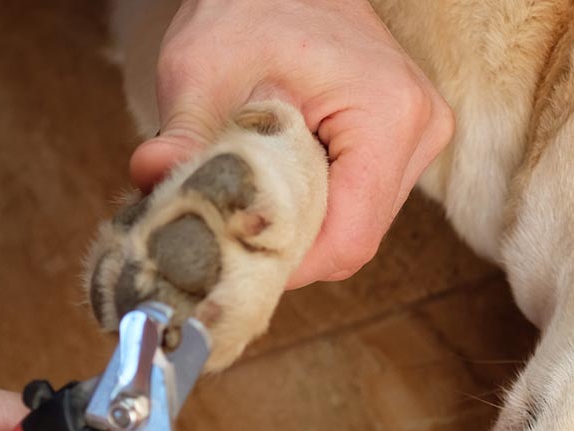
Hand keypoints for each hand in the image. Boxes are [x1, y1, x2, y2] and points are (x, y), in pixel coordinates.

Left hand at [130, 0, 453, 287]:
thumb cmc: (253, 6)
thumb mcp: (203, 68)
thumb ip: (184, 136)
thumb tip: (152, 183)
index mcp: (387, 114)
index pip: (349, 237)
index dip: (287, 261)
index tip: (230, 258)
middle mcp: (420, 130)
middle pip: (355, 238)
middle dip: (287, 245)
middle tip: (227, 232)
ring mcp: (421, 137)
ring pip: (359, 226)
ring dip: (301, 227)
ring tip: (251, 196)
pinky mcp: (407, 142)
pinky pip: (361, 203)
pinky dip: (315, 206)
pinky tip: (279, 180)